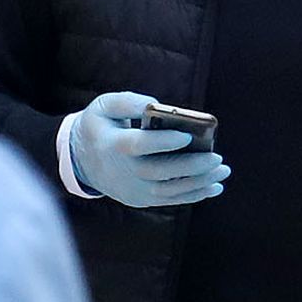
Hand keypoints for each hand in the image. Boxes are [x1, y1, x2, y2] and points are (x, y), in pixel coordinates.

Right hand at [69, 92, 228, 209]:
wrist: (80, 160)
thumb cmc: (99, 127)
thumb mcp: (104, 106)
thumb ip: (128, 101)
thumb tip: (156, 104)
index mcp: (112, 145)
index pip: (138, 146)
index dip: (162, 142)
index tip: (186, 136)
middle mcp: (122, 172)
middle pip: (159, 172)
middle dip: (191, 166)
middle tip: (217, 158)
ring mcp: (131, 189)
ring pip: (169, 191)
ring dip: (199, 183)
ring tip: (222, 171)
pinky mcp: (139, 200)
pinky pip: (170, 201)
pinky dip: (193, 195)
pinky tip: (213, 187)